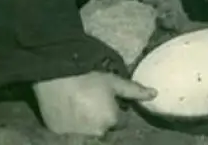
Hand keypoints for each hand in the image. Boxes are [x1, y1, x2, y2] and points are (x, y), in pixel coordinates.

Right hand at [34, 72, 155, 136]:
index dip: (112, 110)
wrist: (52, 72)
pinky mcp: (59, 133)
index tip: (103, 100)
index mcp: (112, 121)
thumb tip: (155, 94)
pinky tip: (65, 111)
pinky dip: (69, 126)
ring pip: (87, 133)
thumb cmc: (85, 76)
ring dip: (85, 124)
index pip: (119, 122)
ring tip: (77, 107)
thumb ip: (133, 90)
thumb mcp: (112, 81)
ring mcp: (77, 135)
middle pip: (103, 130)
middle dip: (100, 120)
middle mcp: (98, 132)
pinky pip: (69, 134)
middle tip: (88, 103)